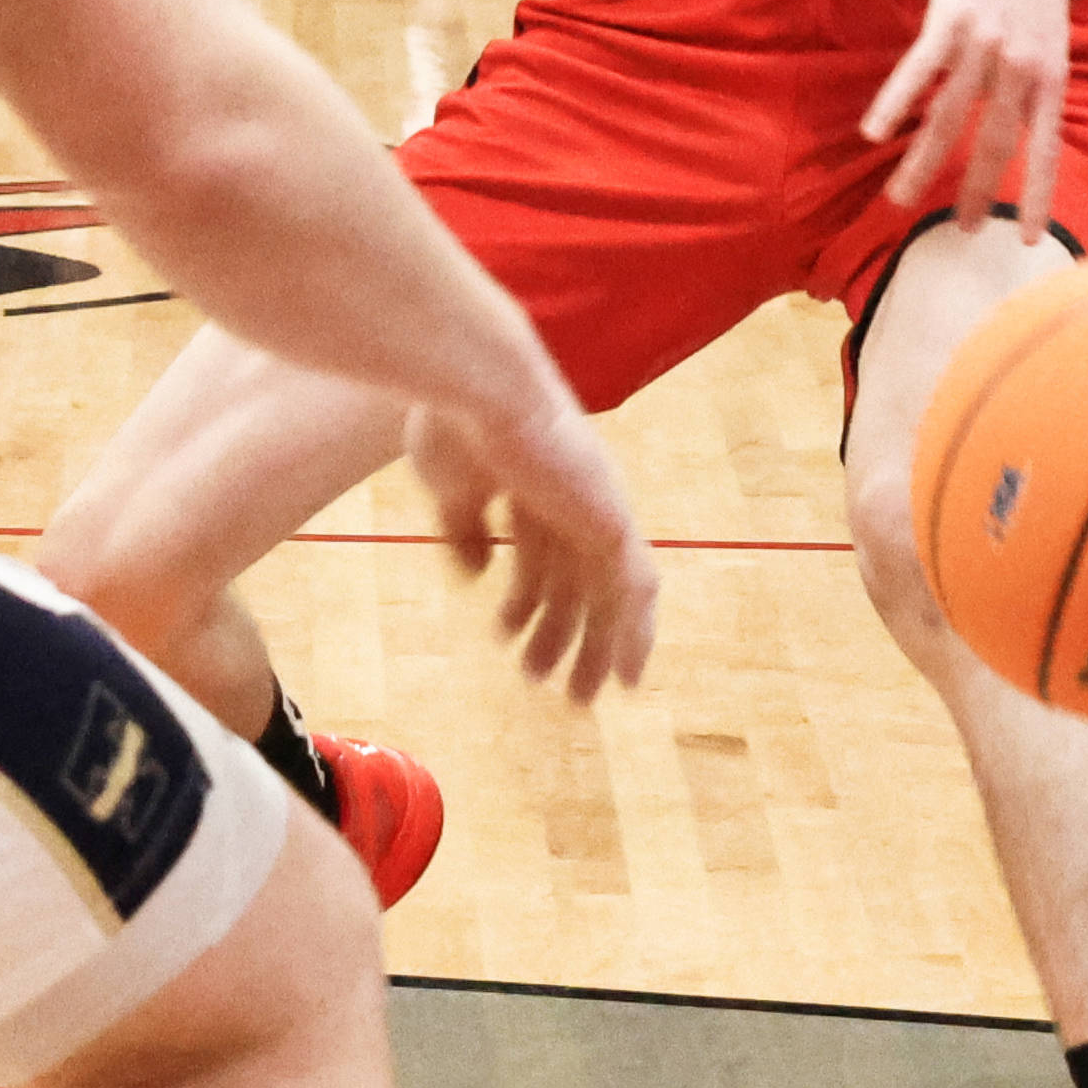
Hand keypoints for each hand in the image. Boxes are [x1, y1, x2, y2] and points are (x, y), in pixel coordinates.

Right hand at [400, 391, 659, 698]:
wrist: (478, 390)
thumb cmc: (455, 427)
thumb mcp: (451, 490)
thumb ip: (465, 530)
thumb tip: (476, 575)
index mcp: (531, 487)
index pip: (542, 555)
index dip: (530, 602)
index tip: (512, 640)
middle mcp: (572, 500)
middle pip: (576, 580)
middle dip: (562, 633)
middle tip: (545, 681)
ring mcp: (596, 509)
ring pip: (607, 594)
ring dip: (593, 646)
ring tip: (576, 696)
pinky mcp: (612, 521)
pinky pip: (636, 587)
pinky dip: (635, 632)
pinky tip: (627, 676)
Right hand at [863, 0, 1070, 220]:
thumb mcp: (1051, 39)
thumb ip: (1035, 86)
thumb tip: (1017, 135)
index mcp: (1051, 76)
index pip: (1047, 148)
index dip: (1038, 194)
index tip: (1029, 240)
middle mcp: (1021, 65)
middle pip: (994, 141)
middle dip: (977, 191)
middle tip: (962, 232)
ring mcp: (985, 43)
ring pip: (949, 116)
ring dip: (923, 162)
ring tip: (901, 199)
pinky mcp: (951, 19)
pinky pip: (920, 70)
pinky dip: (896, 102)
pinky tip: (875, 132)